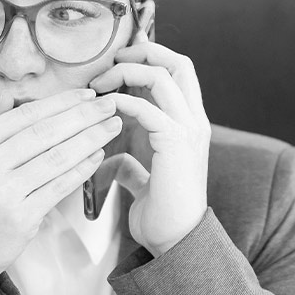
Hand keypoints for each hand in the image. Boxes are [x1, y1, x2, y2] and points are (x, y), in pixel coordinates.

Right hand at [0, 88, 122, 292]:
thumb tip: (6, 94)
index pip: (25, 115)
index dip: (61, 102)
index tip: (87, 94)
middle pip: (45, 133)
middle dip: (83, 115)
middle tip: (110, 104)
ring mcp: (3, 193)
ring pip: (57, 158)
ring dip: (90, 139)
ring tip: (112, 127)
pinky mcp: (21, 217)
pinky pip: (59, 187)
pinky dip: (82, 169)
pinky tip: (99, 156)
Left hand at [91, 34, 209, 256]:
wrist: (176, 243)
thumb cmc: (162, 215)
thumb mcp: (144, 182)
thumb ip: (132, 165)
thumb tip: (112, 160)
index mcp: (190, 124)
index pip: (178, 71)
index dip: (150, 56)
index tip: (117, 59)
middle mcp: (195, 120)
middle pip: (178, 62)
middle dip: (142, 51)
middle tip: (109, 60)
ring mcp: (189, 129)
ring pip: (163, 75)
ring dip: (127, 71)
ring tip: (99, 83)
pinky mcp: (176, 143)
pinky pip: (147, 107)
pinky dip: (121, 101)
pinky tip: (102, 108)